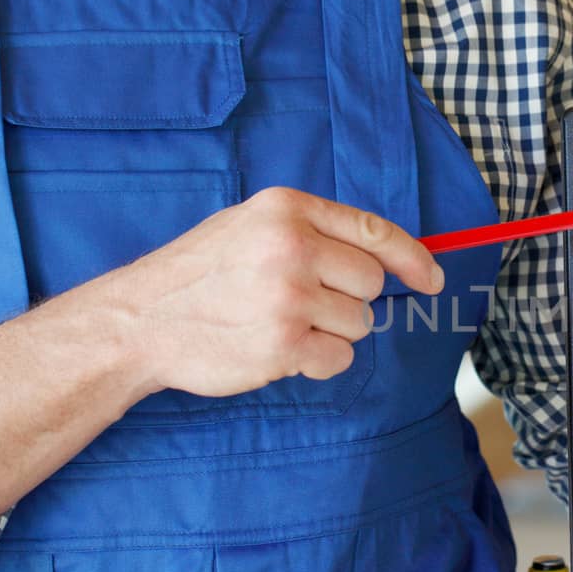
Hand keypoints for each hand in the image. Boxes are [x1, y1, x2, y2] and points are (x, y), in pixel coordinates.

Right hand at [98, 187, 443, 397]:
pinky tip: (279, 351)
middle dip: (348, 301)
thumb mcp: (250, 226)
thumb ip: (310, 232)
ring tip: (279, 325)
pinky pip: (339, 359)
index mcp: (286, 209)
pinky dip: (318, 363)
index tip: (433, 279)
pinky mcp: (283, 344)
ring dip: (330, 333)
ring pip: (359, 323)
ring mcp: (288, 296)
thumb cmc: (199, 275)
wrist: (139, 321)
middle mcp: (291, 247)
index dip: (413, 258)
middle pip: (370, 283)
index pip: (374, 230)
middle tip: (302, 305)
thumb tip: (385, 257)